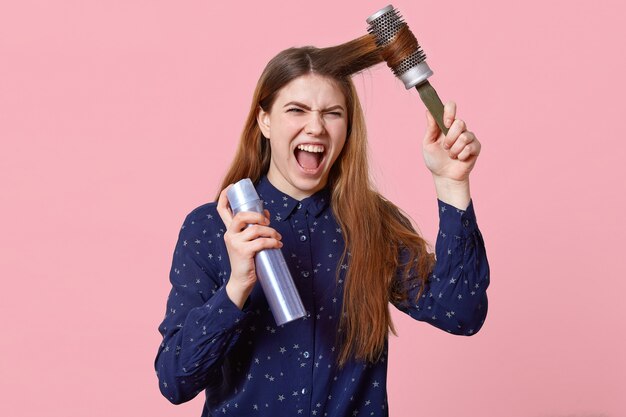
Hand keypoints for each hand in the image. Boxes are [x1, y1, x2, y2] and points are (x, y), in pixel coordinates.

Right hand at [216, 185, 282, 307]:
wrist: (241, 281)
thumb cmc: (247, 259)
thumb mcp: (249, 241)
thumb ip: (254, 227)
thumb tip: (266, 212)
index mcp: (229, 230)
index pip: (221, 209)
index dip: (225, 196)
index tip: (232, 186)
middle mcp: (229, 234)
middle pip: (240, 216)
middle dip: (257, 216)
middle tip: (268, 222)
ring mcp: (235, 243)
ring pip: (255, 230)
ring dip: (270, 232)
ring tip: (277, 238)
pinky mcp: (243, 252)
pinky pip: (261, 242)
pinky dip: (272, 242)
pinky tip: (278, 245)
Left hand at [422, 101, 480, 182]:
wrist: (444, 176)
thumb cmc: (435, 159)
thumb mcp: (428, 143)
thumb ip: (430, 128)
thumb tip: (428, 111)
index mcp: (446, 124)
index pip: (451, 107)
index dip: (450, 112)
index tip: (446, 123)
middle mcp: (459, 128)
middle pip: (460, 122)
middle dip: (450, 138)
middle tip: (445, 147)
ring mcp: (469, 137)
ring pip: (464, 136)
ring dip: (454, 149)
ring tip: (451, 155)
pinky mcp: (476, 147)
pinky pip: (470, 147)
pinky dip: (461, 156)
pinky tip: (459, 159)